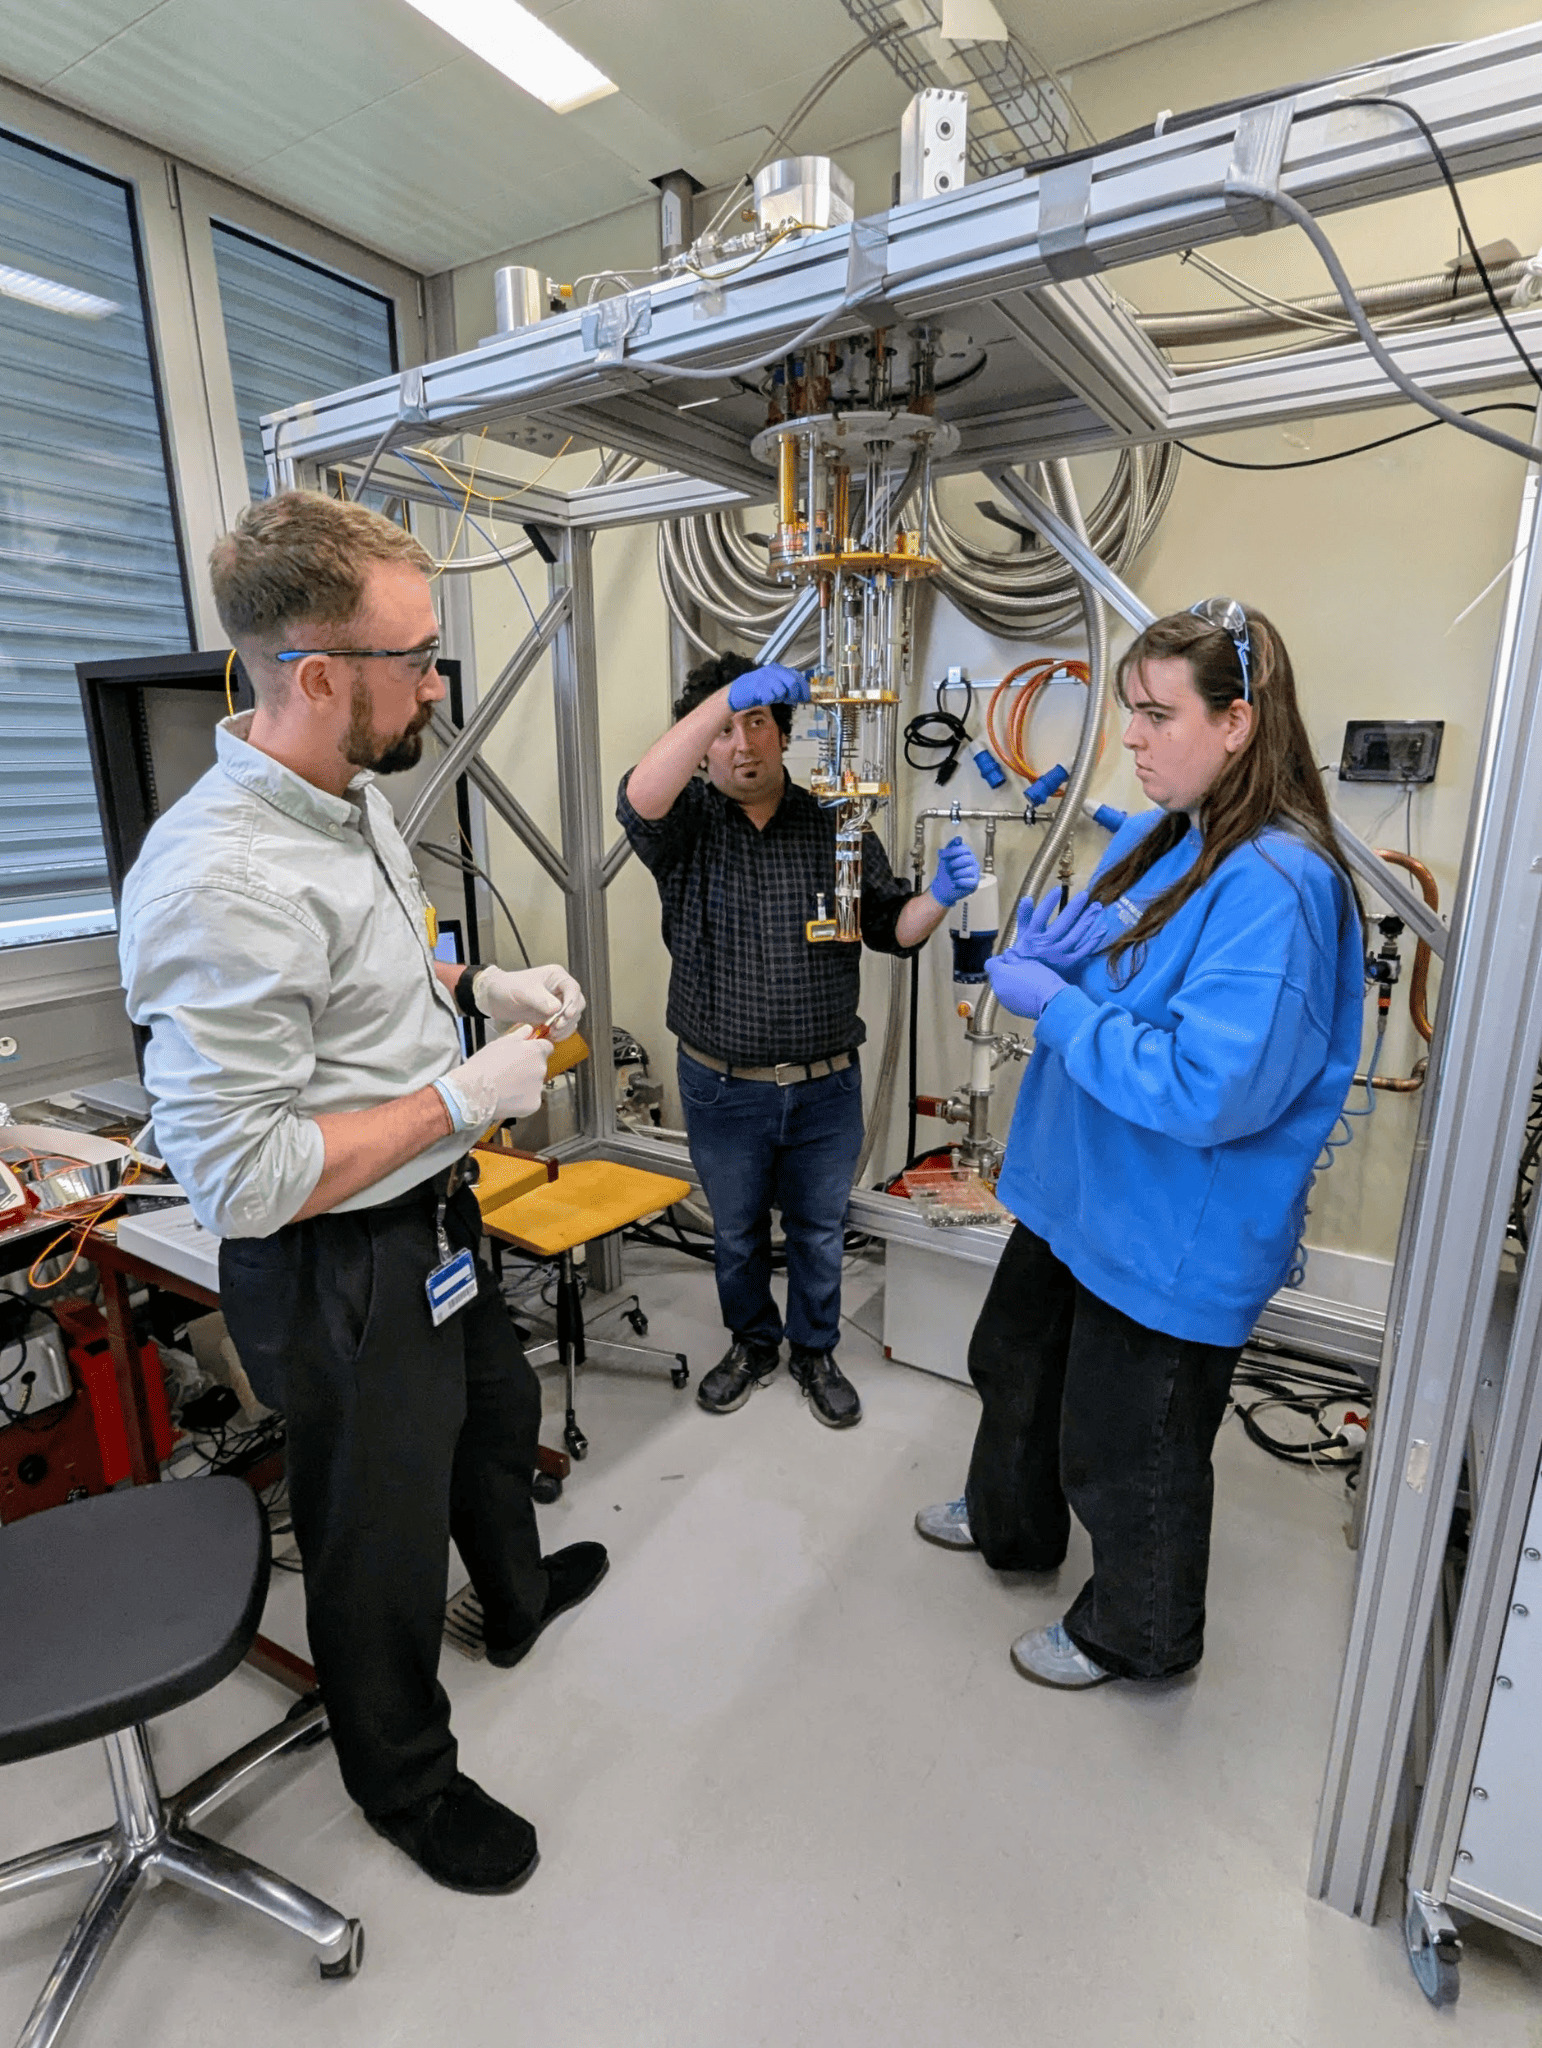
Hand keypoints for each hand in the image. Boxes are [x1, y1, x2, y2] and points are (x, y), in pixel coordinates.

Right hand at [436, 1027, 551, 1131]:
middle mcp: (542, 1068)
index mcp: (536, 1051)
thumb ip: (519, 1035)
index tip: (527, 1054)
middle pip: (540, 1067)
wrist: (476, 1092)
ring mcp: (539, 1088)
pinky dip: (522, 1101)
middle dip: (529, 1069)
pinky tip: (507, 1099)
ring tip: (505, 1087)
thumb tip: (529, 1029)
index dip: (536, 1051)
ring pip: (535, 1085)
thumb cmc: (485, 1064)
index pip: (547, 1047)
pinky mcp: (534, 1104)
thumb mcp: (500, 1043)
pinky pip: (531, 1101)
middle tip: (509, 1072)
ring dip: (525, 1085)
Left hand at [474, 963, 584, 1039]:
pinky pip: (563, 1026)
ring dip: (566, 1027)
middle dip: (569, 1017)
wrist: (494, 998)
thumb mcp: (523, 991)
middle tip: (558, 1026)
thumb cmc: (507, 987)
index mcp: (556, 977)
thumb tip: (556, 1009)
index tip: (567, 1014)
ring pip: (572, 1017)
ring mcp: (556, 1004)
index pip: (573, 988)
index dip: (573, 1002)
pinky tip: (551, 1035)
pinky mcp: (551, 1016)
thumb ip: (540, 999)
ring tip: (553, 1032)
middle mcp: (559, 990)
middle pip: (577, 1004)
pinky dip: (561, 1032)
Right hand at [726, 664, 809, 710]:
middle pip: (792, 682)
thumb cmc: (757, 690)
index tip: (806, 698)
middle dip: (794, 695)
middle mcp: (772, 671)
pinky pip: (771, 697)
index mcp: (778, 669)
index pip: (797, 676)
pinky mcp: (758, 687)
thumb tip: (802, 695)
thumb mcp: (774, 685)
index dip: (804, 688)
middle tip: (790, 701)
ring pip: (782, 691)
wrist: (737, 692)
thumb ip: (787, 687)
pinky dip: (769, 701)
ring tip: (773, 698)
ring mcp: (765, 678)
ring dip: (780, 698)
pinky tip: (764, 699)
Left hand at [928, 835, 980, 909]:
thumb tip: (959, 838)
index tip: (940, 855)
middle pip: (966, 859)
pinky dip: (958, 883)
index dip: (952, 851)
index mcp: (967, 854)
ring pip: (967, 871)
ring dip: (955, 874)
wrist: (943, 887)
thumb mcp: (945, 858)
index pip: (964, 848)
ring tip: (951, 877)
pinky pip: (968, 881)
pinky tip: (953, 883)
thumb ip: (951, 847)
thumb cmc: (945, 871)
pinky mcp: (974, 883)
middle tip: (948, 868)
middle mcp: (973, 862)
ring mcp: (975, 872)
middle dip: (953, 864)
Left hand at [984, 953, 1066, 1020]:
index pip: (990, 964)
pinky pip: (1008, 998)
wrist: (1051, 1001)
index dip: (999, 960)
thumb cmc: (1041, 978)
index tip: (1011, 959)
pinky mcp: (1011, 1009)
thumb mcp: (1028, 962)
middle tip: (1021, 970)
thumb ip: (1013, 958)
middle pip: (995, 976)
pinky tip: (1027, 993)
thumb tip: (1007, 954)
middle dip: (1005, 972)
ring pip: (1001, 988)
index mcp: (999, 974)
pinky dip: (1014, 995)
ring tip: (1026, 982)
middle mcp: (997, 988)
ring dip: (1009, 984)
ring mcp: (1003, 1000)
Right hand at [1005, 890, 1107, 972]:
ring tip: (1096, 907)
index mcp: (1031, 939)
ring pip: (1075, 936)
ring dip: (1087, 920)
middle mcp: (1046, 946)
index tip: (1057, 890)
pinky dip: (1094, 940)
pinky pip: (1084, 950)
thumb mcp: (1021, 936)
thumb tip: (1027, 898)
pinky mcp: (1069, 963)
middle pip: (1062, 924)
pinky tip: (1103, 928)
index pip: (1039, 918)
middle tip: (1085, 895)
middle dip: (1074, 908)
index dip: (1048, 904)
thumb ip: (1024, 917)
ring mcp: (1059, 955)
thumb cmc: (1025, 956)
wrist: (1029, 983)